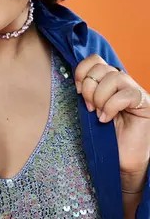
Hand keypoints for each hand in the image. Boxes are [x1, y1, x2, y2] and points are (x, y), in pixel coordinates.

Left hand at [74, 55, 149, 176]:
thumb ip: (86, 93)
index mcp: (108, 81)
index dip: (82, 71)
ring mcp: (134, 91)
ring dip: (100, 97)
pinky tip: (106, 119)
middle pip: (102, 67)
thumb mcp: (89, 109)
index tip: (77, 91)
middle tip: (89, 107)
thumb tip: (76, 81)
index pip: (95, 60)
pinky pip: (126, 94)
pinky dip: (111, 107)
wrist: (121, 159)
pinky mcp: (144, 103)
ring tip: (98, 114)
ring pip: (114, 77)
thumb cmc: (104, 136)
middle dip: (89, 87)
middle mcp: (122, 83)